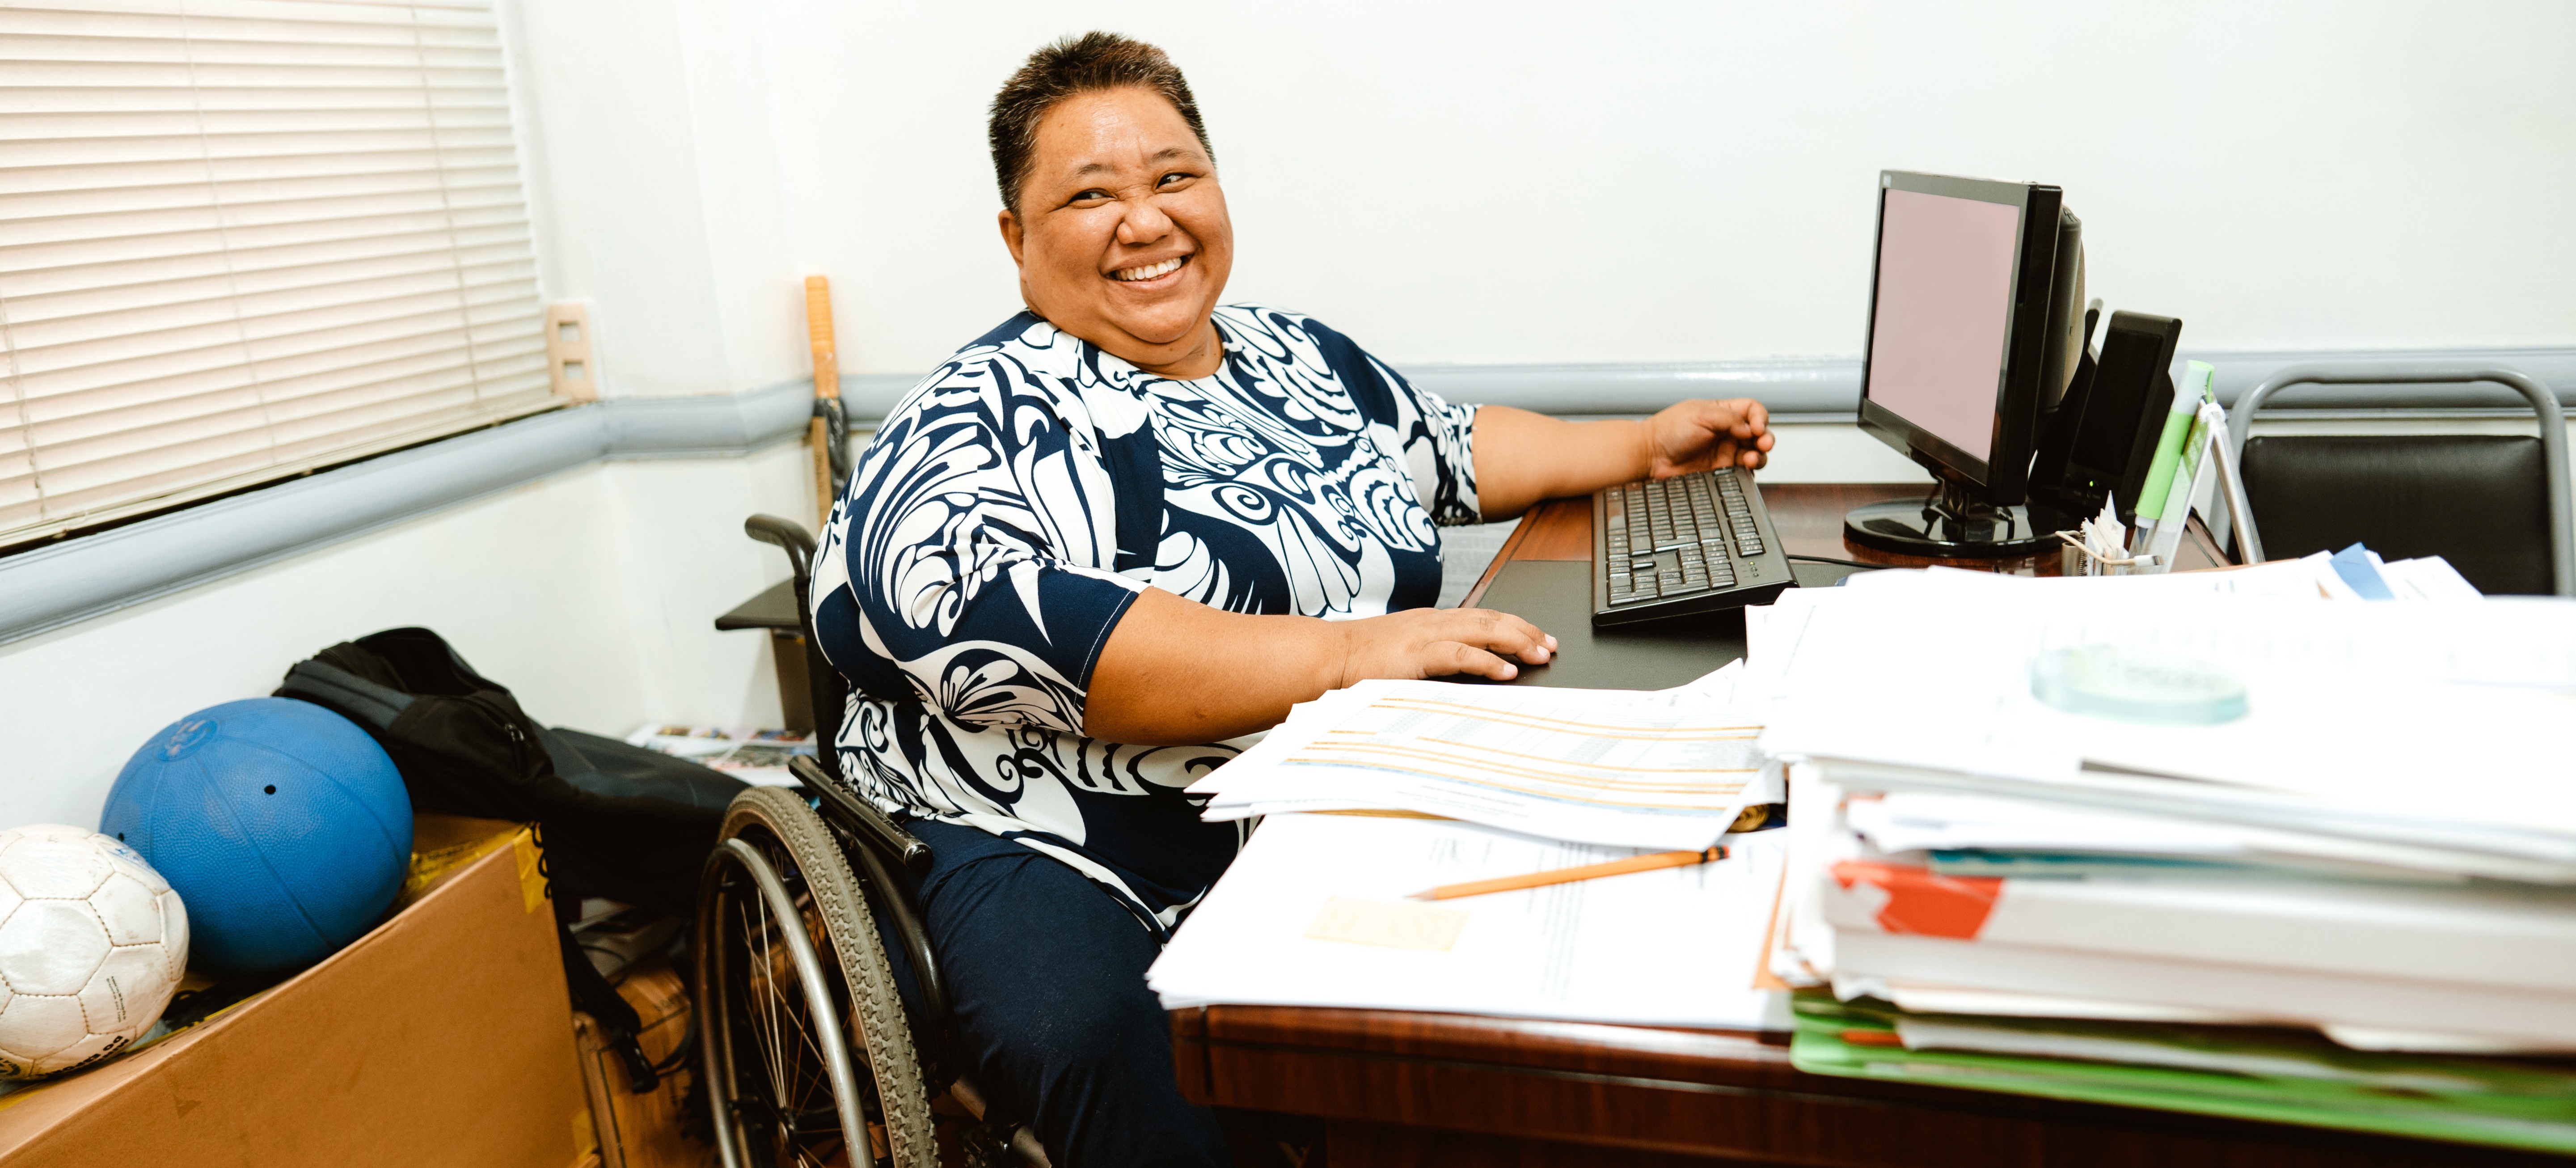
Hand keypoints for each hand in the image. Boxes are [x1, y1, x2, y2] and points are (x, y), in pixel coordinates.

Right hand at [1336, 607, 1557, 684]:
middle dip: (1526, 630)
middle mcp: (1433, 622)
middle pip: (1491, 618)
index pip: (1483, 617)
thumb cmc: (1358, 660)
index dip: (1515, 625)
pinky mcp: (1416, 655)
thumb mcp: (1402, 655)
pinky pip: (1460, 655)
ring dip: (1516, 641)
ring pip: (1483, 630)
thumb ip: (1431, 660)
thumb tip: (1461, 675)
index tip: (1538, 637)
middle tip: (1551, 645)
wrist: (1324, 656)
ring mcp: (1425, 636)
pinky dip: (1487, 661)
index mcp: (1431, 622)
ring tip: (1540, 654)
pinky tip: (1507, 670)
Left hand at [1645, 398, 1773, 476]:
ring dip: (1759, 456)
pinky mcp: (1719, 471)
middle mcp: (1726, 432)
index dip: (1759, 417)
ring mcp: (1724, 452)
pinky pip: (1741, 472)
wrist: (1649, 456)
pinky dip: (1748, 472)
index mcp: (1722, 413)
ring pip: (1754, 454)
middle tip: (1763, 445)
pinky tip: (1745, 471)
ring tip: (1751, 460)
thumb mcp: (1700, 416)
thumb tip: (1750, 429)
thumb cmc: (1668, 431)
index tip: (1756, 428)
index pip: (1752, 410)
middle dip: (1766, 439)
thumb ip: (1728, 419)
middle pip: (1758, 434)